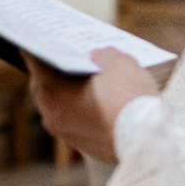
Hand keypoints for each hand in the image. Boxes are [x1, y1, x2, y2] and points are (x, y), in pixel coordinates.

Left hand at [27, 48, 157, 164]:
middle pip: (46, 85)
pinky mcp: (83, 147)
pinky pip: (78, 122)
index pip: (35, 60)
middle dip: (58, 70)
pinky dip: (85, 111)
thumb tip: (98, 56)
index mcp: (50, 89)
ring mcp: (66, 133)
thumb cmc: (130, 97)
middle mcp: (51, 114)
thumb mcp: (119, 62)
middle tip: (70, 55)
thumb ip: (102, 54)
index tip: (46, 37)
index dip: (42, 45)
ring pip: (62, 106)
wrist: (149, 140)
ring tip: (91, 77)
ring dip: (72, 93)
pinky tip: (102, 101)